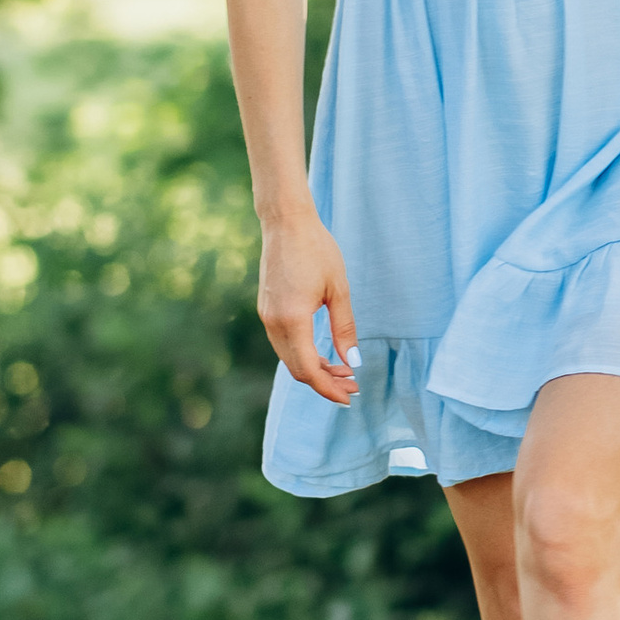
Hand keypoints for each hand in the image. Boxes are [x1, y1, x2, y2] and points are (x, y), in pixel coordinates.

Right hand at [257, 205, 359, 400]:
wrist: (286, 223)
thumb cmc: (317, 250)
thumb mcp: (338, 290)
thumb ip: (344, 328)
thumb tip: (351, 362)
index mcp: (292, 320)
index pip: (308, 369)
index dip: (328, 389)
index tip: (349, 397)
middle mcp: (274, 322)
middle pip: (297, 369)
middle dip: (325, 382)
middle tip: (353, 385)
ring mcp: (267, 316)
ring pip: (289, 358)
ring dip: (315, 369)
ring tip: (344, 371)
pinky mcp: (267, 309)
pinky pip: (284, 343)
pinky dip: (303, 354)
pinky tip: (324, 354)